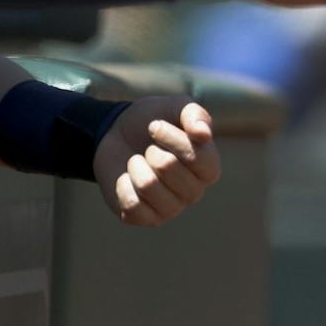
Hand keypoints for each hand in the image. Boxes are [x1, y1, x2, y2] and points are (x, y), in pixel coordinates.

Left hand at [93, 98, 218, 227]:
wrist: (116, 136)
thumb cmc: (153, 121)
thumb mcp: (175, 107)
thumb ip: (194, 115)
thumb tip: (203, 134)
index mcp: (209, 167)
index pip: (198, 156)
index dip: (172, 138)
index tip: (154, 125)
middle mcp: (194, 191)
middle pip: (168, 168)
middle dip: (150, 150)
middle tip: (148, 148)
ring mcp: (171, 208)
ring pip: (147, 186)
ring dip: (135, 166)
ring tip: (137, 162)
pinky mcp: (146, 218)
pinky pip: (131, 205)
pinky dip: (122, 185)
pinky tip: (127, 179)